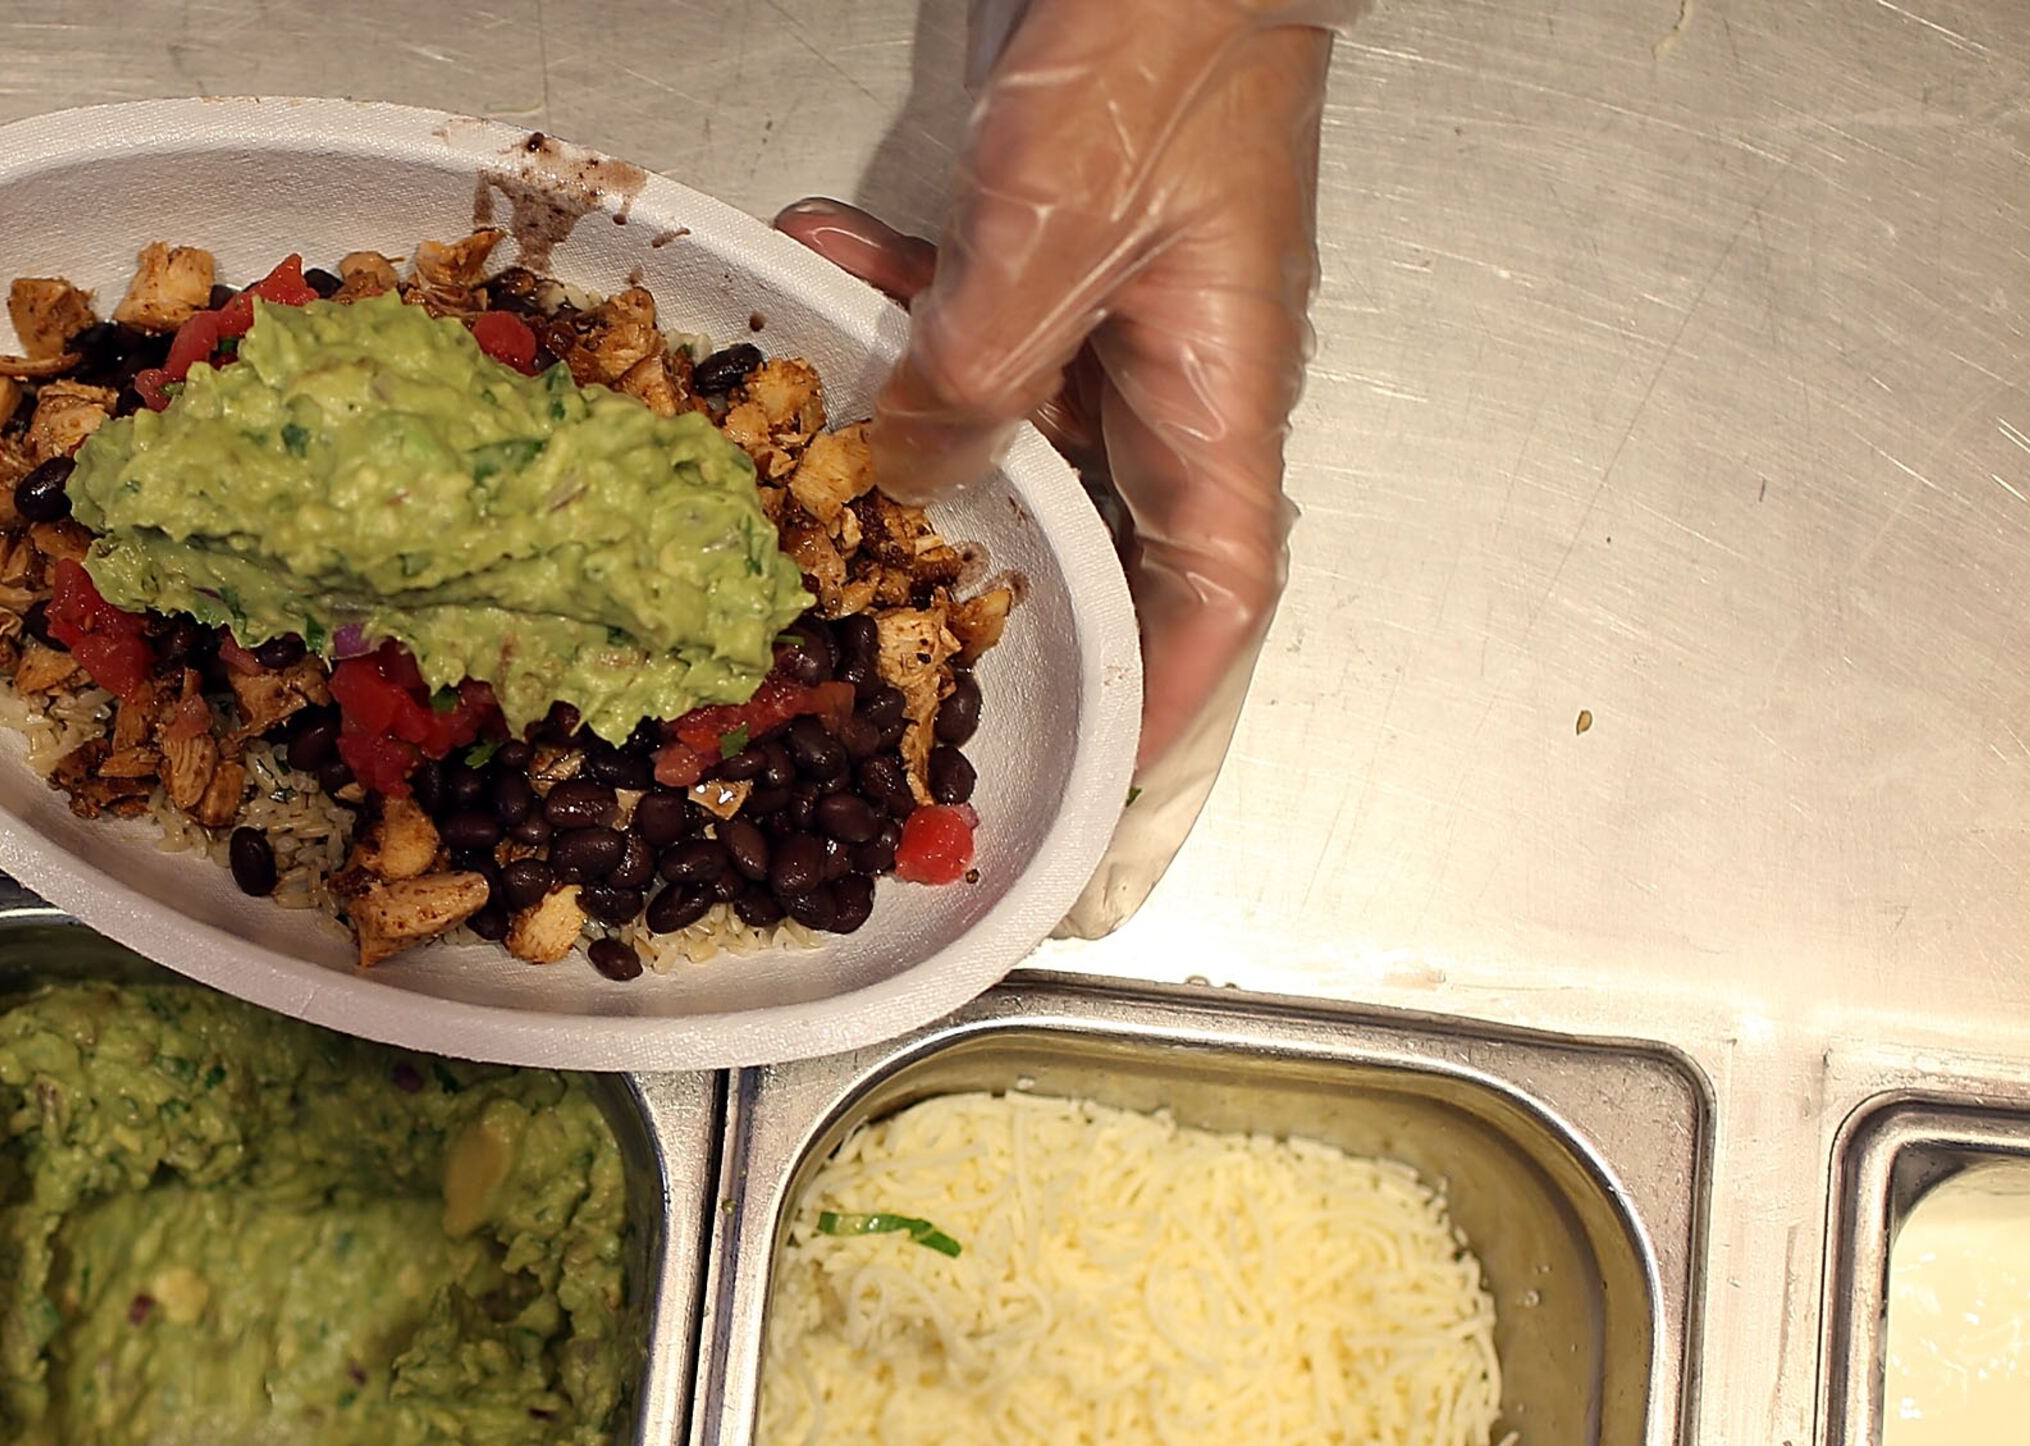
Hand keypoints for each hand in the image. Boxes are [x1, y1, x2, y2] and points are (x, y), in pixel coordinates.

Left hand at [780, 0, 1351, 767]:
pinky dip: (896, 309)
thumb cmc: (1169, 38)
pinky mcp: (1060, 244)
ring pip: (1006, 425)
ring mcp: (1117, 308)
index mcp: (1220, 396)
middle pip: (1095, 535)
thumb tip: (911, 483)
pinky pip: (971, 319)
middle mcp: (1178, 372)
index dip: (1161, 705)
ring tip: (809, 433)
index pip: (1214, 599)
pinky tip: (823, 269)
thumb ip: (978, 374)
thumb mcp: (1049, 229)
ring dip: (907, 425)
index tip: (1094, 787)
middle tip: (887, 657)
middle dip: (987, 587)